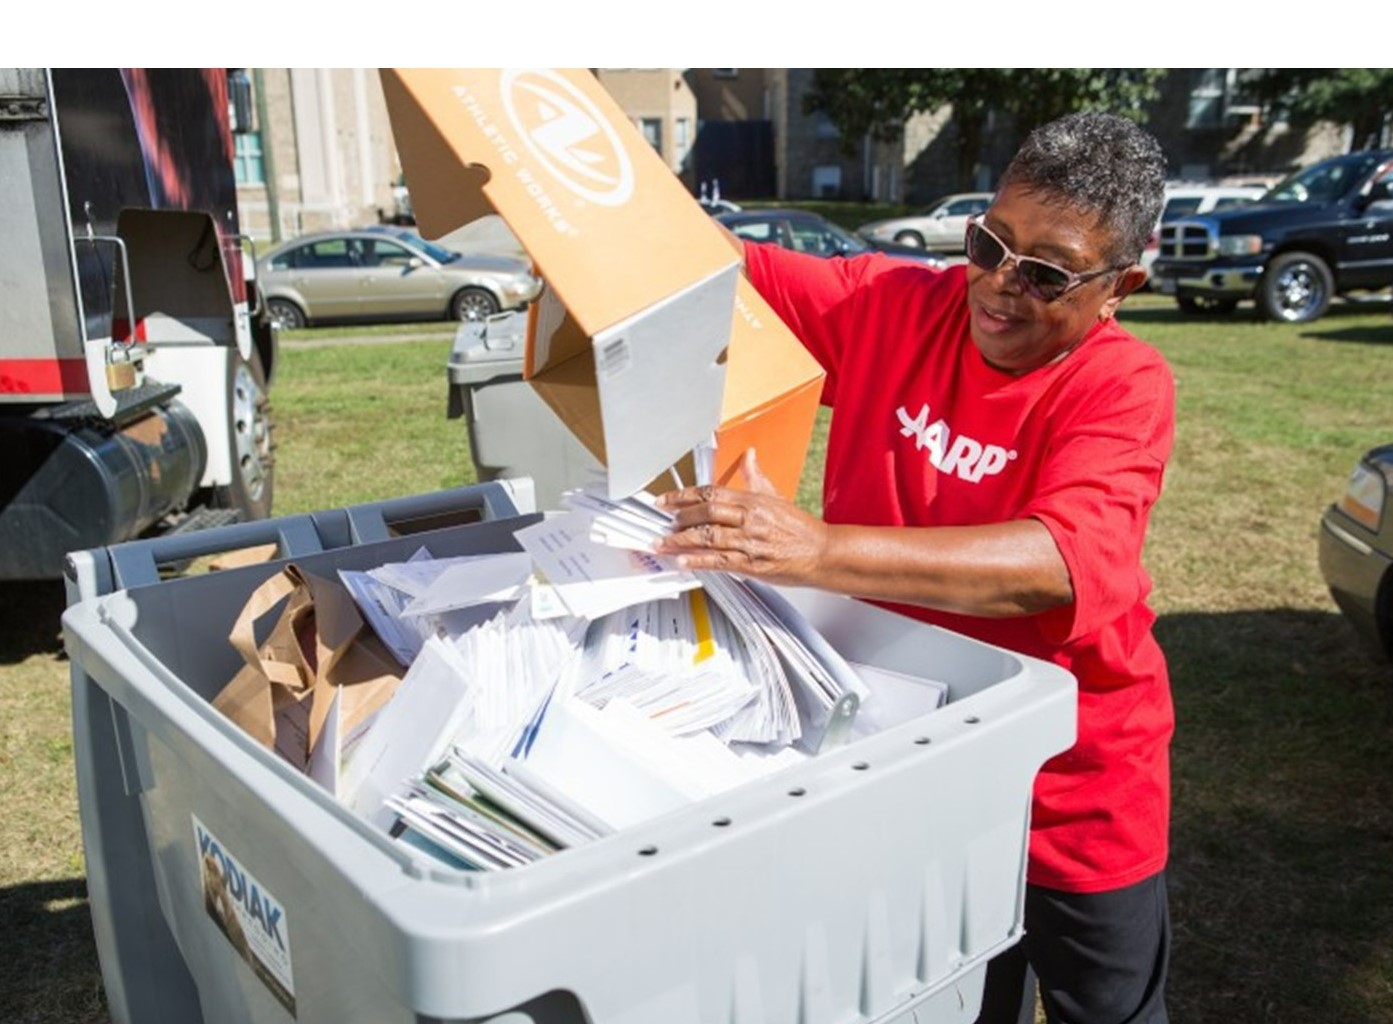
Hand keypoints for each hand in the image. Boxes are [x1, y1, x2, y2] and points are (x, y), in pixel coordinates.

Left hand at [654, 449, 828, 584]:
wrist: (824, 552)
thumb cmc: (801, 528)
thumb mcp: (777, 495)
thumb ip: (757, 476)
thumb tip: (750, 455)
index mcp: (753, 500)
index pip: (711, 491)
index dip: (683, 496)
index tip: (665, 501)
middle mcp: (750, 518)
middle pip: (706, 512)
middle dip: (679, 518)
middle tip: (662, 523)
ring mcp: (751, 541)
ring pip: (709, 537)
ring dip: (681, 541)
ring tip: (663, 544)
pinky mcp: (753, 564)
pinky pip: (720, 561)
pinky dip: (699, 561)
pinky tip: (683, 562)